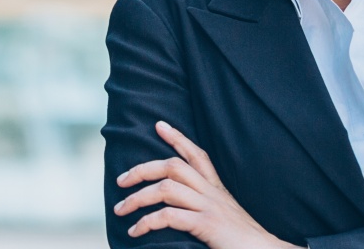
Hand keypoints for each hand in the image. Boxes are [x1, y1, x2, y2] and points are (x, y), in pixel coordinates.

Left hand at [114, 121, 302, 248]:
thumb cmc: (243, 241)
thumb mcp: (224, 216)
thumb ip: (205, 208)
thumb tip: (180, 210)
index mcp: (217, 189)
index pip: (197, 155)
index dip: (177, 138)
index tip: (159, 125)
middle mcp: (212, 193)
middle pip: (173, 166)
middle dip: (142, 169)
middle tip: (121, 179)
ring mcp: (210, 207)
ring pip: (166, 189)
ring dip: (137, 198)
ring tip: (121, 209)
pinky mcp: (207, 225)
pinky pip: (169, 216)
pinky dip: (147, 222)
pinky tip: (135, 231)